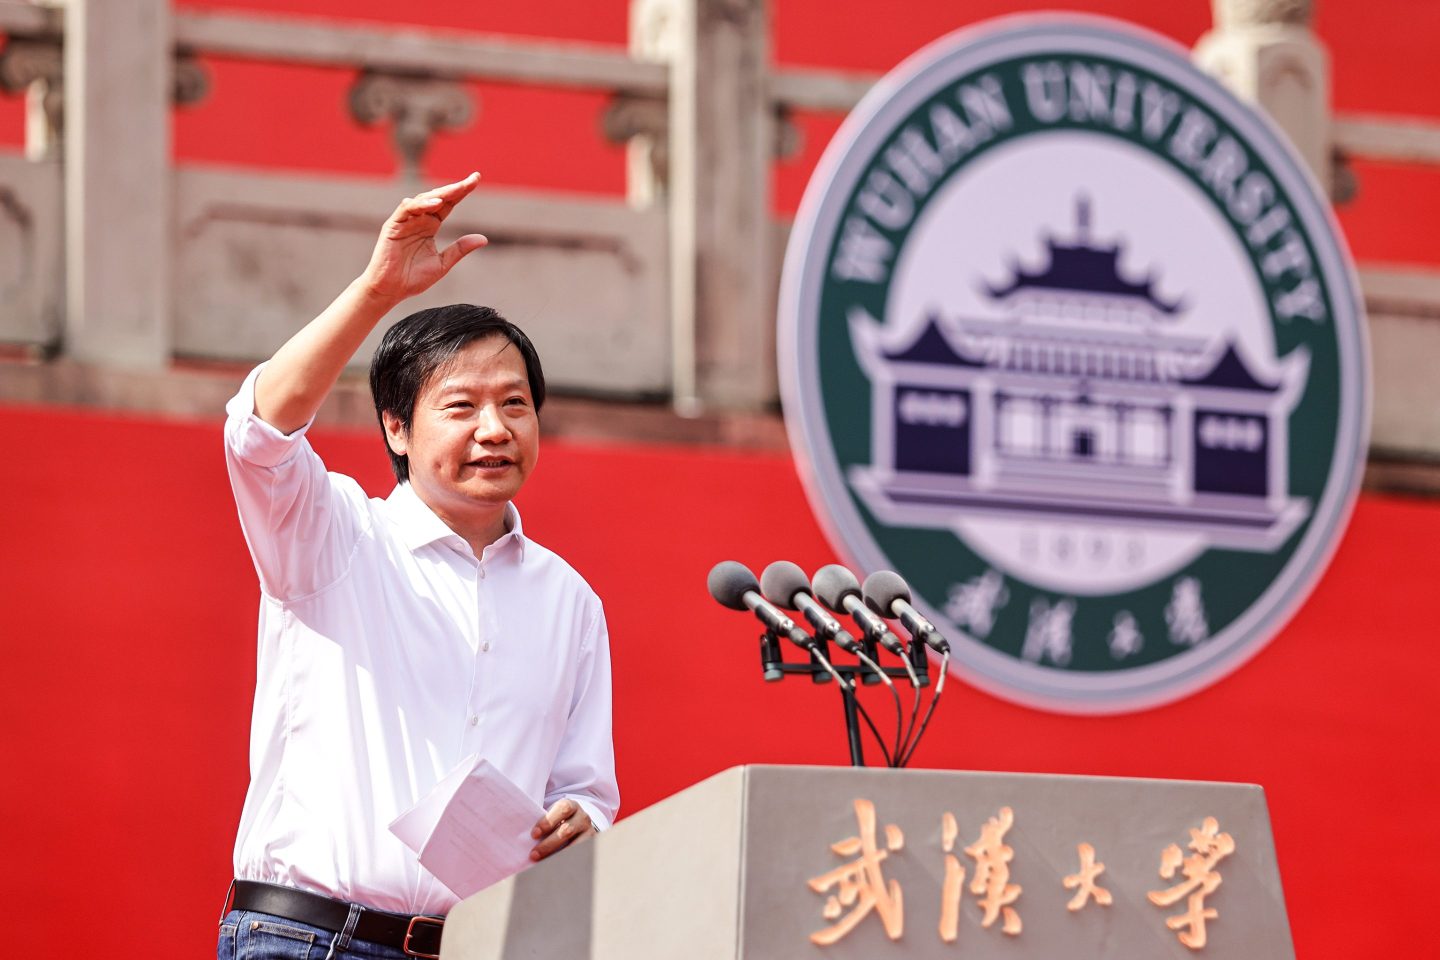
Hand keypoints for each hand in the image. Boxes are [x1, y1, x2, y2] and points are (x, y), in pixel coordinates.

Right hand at [359, 172, 487, 303]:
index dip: (462, 192)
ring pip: (423, 200)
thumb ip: (460, 249)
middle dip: (456, 188)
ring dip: (441, 193)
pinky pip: (407, 209)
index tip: (476, 180)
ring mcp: (405, 221)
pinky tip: (436, 203)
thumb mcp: (442, 263)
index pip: (448, 204)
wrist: (391, 290)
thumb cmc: (413, 278)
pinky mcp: (393, 225)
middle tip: (473, 179)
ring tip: (458, 189)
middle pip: (439, 198)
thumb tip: (484, 239)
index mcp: (430, 226)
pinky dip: (421, 205)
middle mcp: (419, 220)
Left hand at [529, 798, 596, 860]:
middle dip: (548, 844)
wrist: (578, 824)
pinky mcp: (591, 845)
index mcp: (571, 806)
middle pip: (567, 830)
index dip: (548, 822)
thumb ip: (543, 823)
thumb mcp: (553, 816)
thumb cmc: (558, 821)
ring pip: (575, 845)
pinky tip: (556, 868)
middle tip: (533, 855)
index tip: (534, 834)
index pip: (562, 809)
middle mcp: (582, 817)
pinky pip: (580, 855)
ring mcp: (589, 832)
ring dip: (557, 856)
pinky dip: (567, 862)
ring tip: (543, 865)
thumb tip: (523, 838)